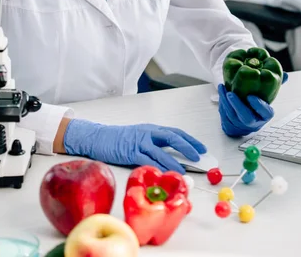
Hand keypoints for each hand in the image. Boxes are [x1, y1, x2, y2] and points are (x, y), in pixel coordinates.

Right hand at [64, 120, 205, 173]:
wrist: (99, 137)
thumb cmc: (119, 140)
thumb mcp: (140, 137)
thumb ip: (154, 144)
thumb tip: (173, 156)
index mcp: (151, 129)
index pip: (175, 132)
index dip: (189, 139)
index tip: (201, 148)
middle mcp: (148, 133)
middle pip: (172, 137)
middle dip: (187, 146)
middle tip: (198, 156)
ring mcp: (139, 142)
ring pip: (161, 151)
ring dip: (174, 161)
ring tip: (184, 170)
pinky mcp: (130, 152)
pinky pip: (147, 160)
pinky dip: (157, 167)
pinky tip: (165, 173)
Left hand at [218, 84, 273, 136]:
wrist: (243, 121)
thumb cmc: (255, 106)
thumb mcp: (265, 96)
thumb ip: (274, 85)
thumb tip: (285, 75)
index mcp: (265, 115)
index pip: (265, 112)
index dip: (258, 105)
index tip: (251, 96)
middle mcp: (253, 122)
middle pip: (246, 117)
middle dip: (237, 105)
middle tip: (230, 94)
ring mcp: (241, 125)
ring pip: (232, 115)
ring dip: (225, 101)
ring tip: (222, 88)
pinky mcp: (230, 125)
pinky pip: (225, 114)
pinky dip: (222, 103)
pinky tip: (221, 92)